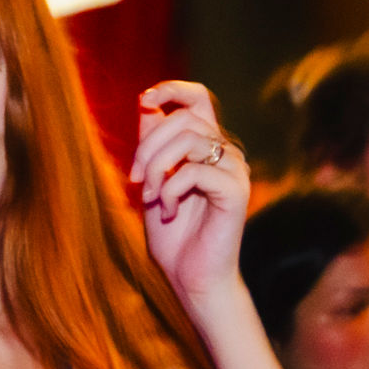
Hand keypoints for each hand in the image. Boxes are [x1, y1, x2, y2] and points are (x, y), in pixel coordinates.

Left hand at [130, 81, 252, 308]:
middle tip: (133, 180)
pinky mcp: (235, 190)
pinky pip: (195, 171)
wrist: (191, 277)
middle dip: (148, 146)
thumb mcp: (152, 184)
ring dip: (156, 167)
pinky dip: (170, 190)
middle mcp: (225, 152)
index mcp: (207, 147)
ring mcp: (234, 170)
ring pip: (189, 140)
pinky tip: (167, 211)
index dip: (173, 90)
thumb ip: (152, 147)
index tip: (144, 99)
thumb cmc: (173, 236)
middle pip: (184, 119)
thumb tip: (146, 105)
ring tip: (149, 197)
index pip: (198, 100)